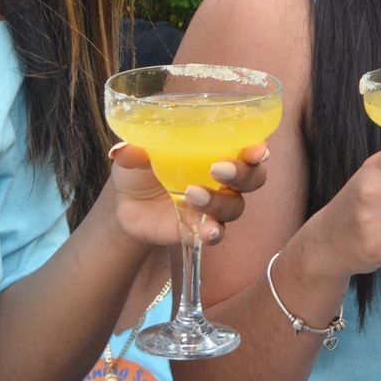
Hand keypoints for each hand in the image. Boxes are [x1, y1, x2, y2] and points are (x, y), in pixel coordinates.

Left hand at [108, 142, 268, 248]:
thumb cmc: (140, 170)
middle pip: (253, 177)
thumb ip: (134, 150)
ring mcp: (213, 206)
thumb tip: (122, 149)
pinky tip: (205, 231)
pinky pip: (217, 233)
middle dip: (243, 174)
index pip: (248, 147)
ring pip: (235, 206)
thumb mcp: (135, 155)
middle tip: (218, 169)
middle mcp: (222, 179)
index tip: (257, 150)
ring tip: (192, 194)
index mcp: (215, 152)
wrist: (123, 206)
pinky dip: (214, 232)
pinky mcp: (200, 228)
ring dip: (219, 202)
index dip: (259, 149)